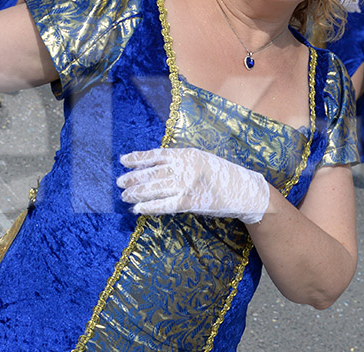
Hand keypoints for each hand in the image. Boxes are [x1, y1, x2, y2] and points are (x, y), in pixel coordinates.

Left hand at [117, 147, 270, 223]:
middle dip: (133, 178)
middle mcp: (185, 167)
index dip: (138, 158)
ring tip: (125, 196)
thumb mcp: (200, 159)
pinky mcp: (189, 202)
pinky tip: (138, 209)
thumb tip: (154, 166)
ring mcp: (186, 185)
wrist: (243, 190)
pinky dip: (149, 207)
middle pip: (152, 173)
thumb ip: (180, 161)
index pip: (156, 155)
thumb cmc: (221, 174)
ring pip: (154, 189)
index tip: (123, 160)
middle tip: (119, 183)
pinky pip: (163, 205)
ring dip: (137, 193)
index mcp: (187, 154)